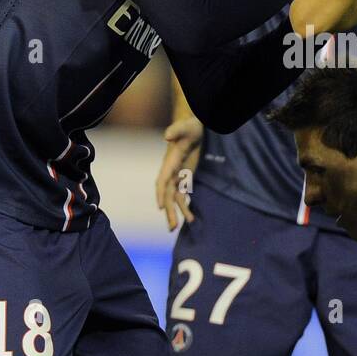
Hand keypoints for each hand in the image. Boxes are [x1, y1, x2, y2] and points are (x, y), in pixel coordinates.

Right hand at [155, 116, 202, 230]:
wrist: (195, 129)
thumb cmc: (190, 127)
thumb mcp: (185, 127)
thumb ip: (176, 130)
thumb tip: (166, 135)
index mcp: (169, 162)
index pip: (162, 181)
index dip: (161, 193)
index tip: (161, 207)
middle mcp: (170, 172)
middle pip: (167, 195)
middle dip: (168, 211)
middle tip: (170, 227)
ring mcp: (177, 177)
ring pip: (173, 199)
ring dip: (175, 213)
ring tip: (175, 228)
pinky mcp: (185, 179)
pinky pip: (183, 196)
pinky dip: (185, 207)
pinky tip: (190, 219)